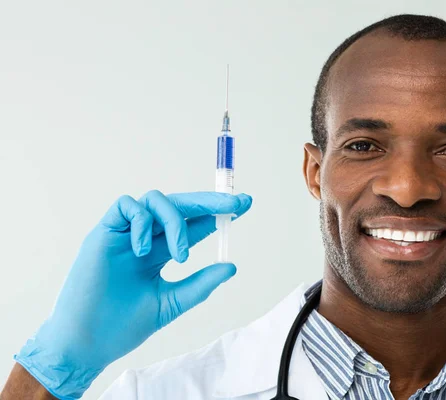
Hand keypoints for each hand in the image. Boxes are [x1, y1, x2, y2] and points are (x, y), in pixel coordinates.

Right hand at [14, 190, 251, 398]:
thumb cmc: (126, 324)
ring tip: (180, 254)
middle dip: (209, 202)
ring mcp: (126, 233)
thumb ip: (200, 283)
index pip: (194, 225)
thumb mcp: (172, 302)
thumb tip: (232, 266)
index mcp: (162, 252)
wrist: (90, 340)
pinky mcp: (104, 232)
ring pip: (156, 200)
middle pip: (180, 206)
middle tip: (236, 203)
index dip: (217, 214)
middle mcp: (146, 238)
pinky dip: (142, 221)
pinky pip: (126, 206)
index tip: (245, 205)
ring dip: (175, 221)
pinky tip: (144, 250)